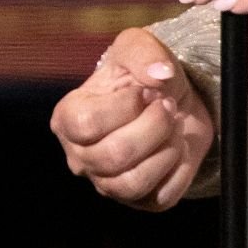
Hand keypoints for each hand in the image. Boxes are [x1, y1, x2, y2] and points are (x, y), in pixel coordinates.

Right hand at [49, 29, 212, 211]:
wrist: (173, 101)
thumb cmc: (143, 75)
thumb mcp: (138, 47)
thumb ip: (144, 53)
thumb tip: (160, 75)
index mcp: (68, 118)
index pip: (87, 123)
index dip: (125, 106)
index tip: (145, 90)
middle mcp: (80, 157)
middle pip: (114, 155)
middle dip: (153, 125)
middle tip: (167, 106)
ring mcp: (108, 183)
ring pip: (133, 183)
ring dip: (166, 149)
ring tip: (173, 126)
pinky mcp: (140, 201)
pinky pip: (160, 196)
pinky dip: (179, 170)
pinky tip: (177, 147)